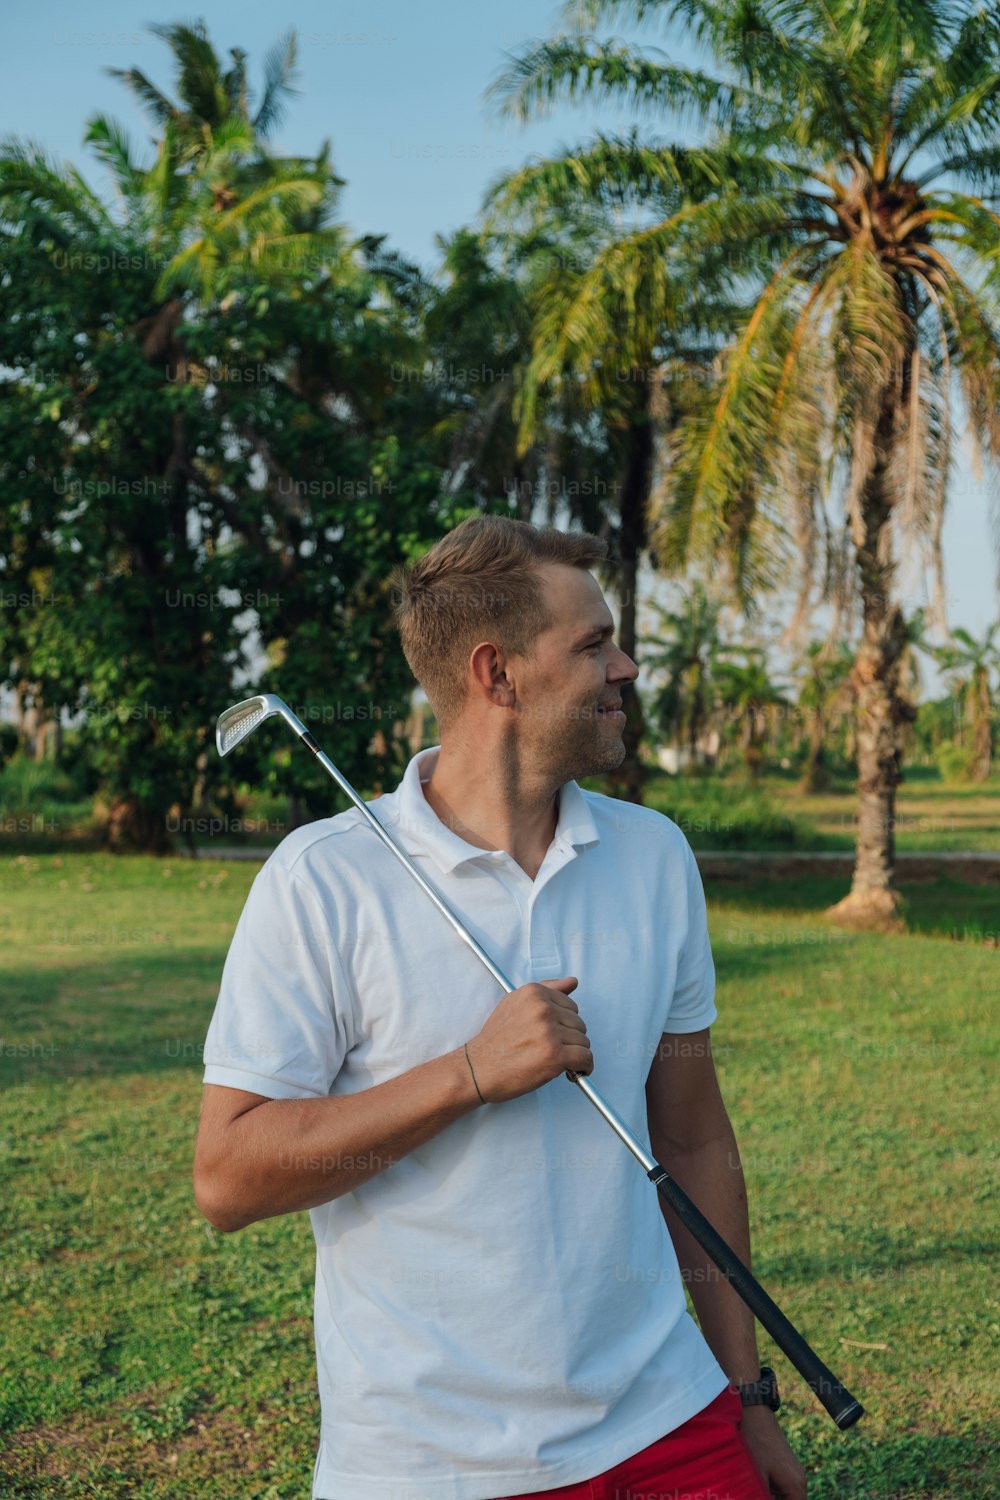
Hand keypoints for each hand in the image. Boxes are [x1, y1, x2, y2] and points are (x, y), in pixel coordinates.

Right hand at [465, 977, 591, 1102]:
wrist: (478, 1069)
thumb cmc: (495, 1041)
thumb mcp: (515, 1004)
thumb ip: (547, 990)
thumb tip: (572, 982)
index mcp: (534, 993)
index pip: (570, 1005)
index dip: (563, 1024)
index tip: (553, 1035)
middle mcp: (542, 1008)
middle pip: (579, 1023)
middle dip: (569, 1040)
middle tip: (550, 1050)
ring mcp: (549, 1031)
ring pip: (583, 1041)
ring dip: (574, 1055)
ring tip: (554, 1061)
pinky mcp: (554, 1055)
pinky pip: (585, 1058)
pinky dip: (583, 1068)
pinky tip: (571, 1072)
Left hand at [738, 1406, 806, 1499]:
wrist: (755, 1414)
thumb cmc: (756, 1443)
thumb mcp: (757, 1476)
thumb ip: (761, 1496)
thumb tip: (758, 1499)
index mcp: (796, 1487)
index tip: (760, 1497)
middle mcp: (799, 1481)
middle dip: (773, 1499)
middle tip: (757, 1491)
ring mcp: (793, 1472)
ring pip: (784, 1496)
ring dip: (771, 1495)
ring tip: (755, 1486)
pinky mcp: (786, 1466)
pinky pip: (781, 1487)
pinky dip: (769, 1489)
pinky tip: (757, 1481)